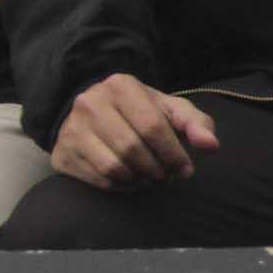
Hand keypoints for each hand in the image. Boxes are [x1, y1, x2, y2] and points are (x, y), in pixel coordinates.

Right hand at [51, 72, 221, 189]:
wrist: (92, 116)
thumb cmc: (140, 114)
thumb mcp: (170, 111)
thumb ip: (196, 124)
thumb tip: (210, 145)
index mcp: (120, 85)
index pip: (152, 126)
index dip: (174, 153)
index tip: (185, 169)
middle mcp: (90, 102)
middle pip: (132, 148)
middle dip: (157, 169)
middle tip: (167, 176)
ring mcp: (72, 128)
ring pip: (114, 167)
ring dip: (140, 179)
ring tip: (149, 176)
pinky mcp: (62, 153)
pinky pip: (99, 179)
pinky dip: (121, 186)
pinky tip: (129, 178)